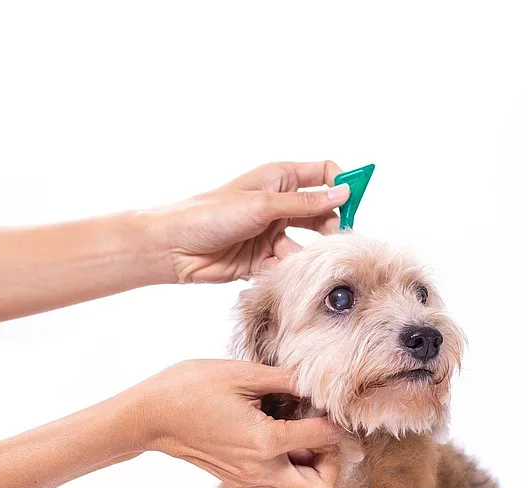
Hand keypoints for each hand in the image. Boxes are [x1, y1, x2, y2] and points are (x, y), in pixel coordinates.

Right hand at [125, 359, 342, 487]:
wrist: (151, 415)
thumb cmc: (192, 387)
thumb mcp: (242, 374)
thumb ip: (285, 380)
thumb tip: (316, 381)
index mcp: (265, 441)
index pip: (323, 439)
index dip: (334, 420)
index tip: (329, 407)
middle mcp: (260, 470)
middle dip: (331, 464)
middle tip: (319, 436)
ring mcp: (247, 482)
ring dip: (310, 476)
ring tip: (300, 444)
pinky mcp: (236, 483)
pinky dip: (286, 484)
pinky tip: (278, 453)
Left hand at [147, 161, 349, 282]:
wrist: (174, 247)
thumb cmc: (211, 214)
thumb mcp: (263, 205)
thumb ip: (305, 203)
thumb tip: (344, 193)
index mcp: (280, 179)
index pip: (323, 174)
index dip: (341, 184)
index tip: (353, 200)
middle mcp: (279, 204)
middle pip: (322, 212)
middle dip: (331, 226)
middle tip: (336, 240)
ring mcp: (272, 232)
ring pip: (308, 243)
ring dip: (311, 253)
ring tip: (307, 261)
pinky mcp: (265, 259)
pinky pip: (290, 265)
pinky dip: (291, 270)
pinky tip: (284, 274)